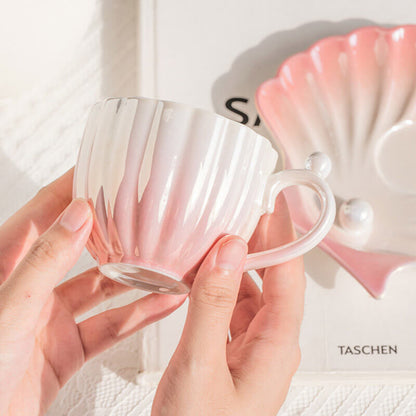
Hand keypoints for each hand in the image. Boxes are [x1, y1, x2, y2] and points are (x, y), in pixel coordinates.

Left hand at [0, 170, 185, 415]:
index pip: (45, 211)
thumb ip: (45, 262)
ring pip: (104, 288)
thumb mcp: (7, 309)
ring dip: (136, 275)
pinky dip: (139, 315)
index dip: (74, 186)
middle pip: (82, 246)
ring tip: (165, 258)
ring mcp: (52, 319)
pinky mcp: (68, 349)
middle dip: (115, 228)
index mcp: (7, 266)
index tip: (103, 168)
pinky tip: (162, 302)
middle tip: (144, 209)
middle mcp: (32, 287)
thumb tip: (76, 216)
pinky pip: (111, 326)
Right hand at [152, 194, 304, 415]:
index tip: (276, 203)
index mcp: (276, 344)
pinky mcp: (233, 352)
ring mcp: (252, 348)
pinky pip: (231, 309)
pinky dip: (218, 288)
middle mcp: (270, 343)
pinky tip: (201, 278)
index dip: (284, 236)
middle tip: (239, 214)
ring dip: (234, 267)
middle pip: (272, 280)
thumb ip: (213, 304)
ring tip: (215, 241)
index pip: (289, 276)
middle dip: (257, 245)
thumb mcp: (200, 364)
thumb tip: (229, 252)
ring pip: (250, 293)